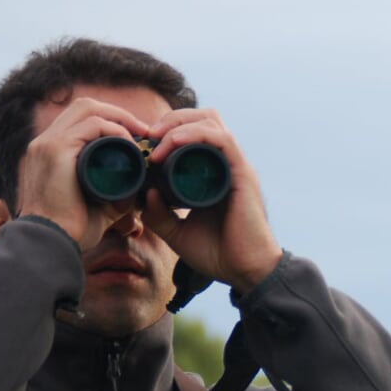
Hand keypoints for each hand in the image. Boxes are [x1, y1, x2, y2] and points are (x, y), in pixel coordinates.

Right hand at [15, 97, 150, 249]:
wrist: (51, 245)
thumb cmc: (73, 231)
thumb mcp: (99, 204)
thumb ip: (116, 192)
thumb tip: (141, 185)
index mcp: (49, 152)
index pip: (80, 119)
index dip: (111, 120)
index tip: (137, 136)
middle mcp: (44, 142)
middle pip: (84, 106)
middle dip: (118, 113)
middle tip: (144, 130)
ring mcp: (47, 144)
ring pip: (88, 108)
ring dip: (119, 118)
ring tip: (141, 134)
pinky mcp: (55, 150)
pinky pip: (92, 126)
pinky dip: (115, 130)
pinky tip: (130, 144)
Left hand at [141, 108, 282, 291]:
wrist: (247, 272)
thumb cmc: (219, 255)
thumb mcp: (177, 233)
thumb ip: (160, 215)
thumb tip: (146, 191)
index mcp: (215, 172)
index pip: (196, 132)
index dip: (169, 129)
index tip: (143, 145)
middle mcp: (227, 164)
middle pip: (204, 118)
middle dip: (172, 118)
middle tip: (147, 136)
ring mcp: (236, 166)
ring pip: (211, 122)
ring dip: (179, 123)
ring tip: (156, 139)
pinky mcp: (242, 174)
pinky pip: (221, 140)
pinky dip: (196, 134)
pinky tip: (174, 142)